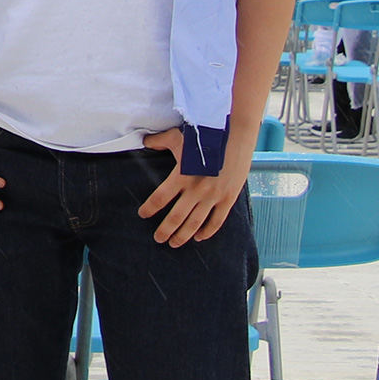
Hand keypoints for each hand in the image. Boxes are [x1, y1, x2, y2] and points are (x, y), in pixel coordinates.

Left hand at [137, 131, 246, 246]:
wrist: (236, 136)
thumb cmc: (206, 136)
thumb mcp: (179, 136)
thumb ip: (160, 141)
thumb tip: (145, 142)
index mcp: (181, 175)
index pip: (159, 198)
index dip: (149, 209)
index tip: (143, 214)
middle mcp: (196, 189)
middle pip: (175, 217)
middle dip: (164, 231)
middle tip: (158, 238)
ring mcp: (213, 196)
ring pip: (194, 224)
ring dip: (182, 236)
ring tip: (174, 243)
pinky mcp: (227, 199)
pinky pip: (216, 222)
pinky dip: (207, 232)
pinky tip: (198, 238)